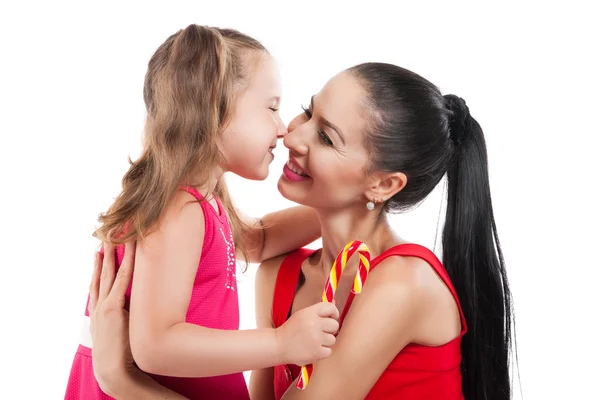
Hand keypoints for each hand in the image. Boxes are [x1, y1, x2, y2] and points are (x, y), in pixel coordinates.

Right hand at [88, 242, 135, 395]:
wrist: (112, 369)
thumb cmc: (120, 353)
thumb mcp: (120, 331)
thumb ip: (126, 317)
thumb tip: (138, 307)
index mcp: (99, 309)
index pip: (98, 282)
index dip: (99, 265)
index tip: (100, 251)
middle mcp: (99, 303)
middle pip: (102, 272)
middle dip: (104, 253)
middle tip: (104, 234)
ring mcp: (105, 304)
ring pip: (111, 272)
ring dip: (114, 252)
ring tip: (115, 235)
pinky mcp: (112, 308)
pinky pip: (122, 279)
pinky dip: (126, 263)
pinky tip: (129, 251)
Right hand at [276, 302, 339, 365]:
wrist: (278, 345)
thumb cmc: (291, 330)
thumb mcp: (302, 315)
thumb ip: (318, 310)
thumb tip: (334, 302)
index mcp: (309, 313)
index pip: (330, 308)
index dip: (334, 312)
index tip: (331, 317)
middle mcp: (313, 324)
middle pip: (334, 325)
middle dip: (330, 329)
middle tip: (320, 332)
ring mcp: (315, 339)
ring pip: (332, 339)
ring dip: (325, 342)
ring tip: (313, 342)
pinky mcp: (316, 352)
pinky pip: (329, 351)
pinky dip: (322, 352)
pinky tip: (312, 349)